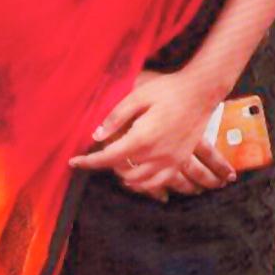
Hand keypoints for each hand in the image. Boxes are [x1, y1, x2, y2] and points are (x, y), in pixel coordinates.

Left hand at [69, 67, 236, 198]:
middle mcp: (157, 154)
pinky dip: (144, 185)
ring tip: (118, 163)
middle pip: (122, 172)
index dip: (88, 161)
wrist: (201, 91)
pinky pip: (159, 184)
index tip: (73, 162)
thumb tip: (96, 135)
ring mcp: (171, 161)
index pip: (108, 157)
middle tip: (102, 151)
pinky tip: (138, 175)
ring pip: (140, 183)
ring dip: (124, 176)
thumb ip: (115, 117)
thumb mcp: (138, 96)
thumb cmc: (168, 89)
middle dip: (107, 165)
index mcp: (142, 137)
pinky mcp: (180, 161)